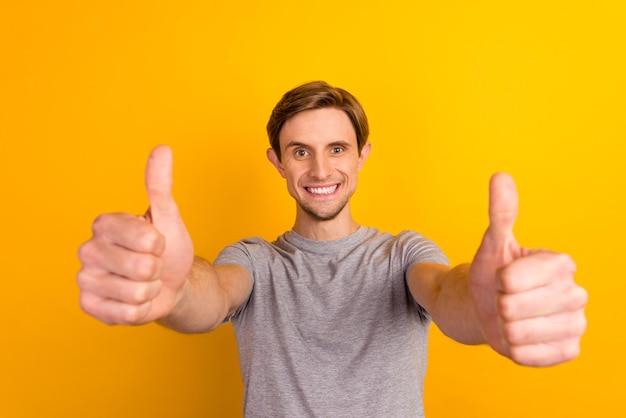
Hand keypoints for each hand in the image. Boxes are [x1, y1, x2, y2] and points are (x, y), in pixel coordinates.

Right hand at [77, 146, 193, 324]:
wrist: (170, 283)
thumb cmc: (167, 249)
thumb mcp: (168, 217)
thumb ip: (160, 185)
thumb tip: (162, 149)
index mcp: (104, 224)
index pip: (146, 239)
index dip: (160, 245)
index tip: (156, 242)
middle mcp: (88, 250)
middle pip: (143, 269)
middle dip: (157, 270)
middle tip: (151, 265)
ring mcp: (86, 280)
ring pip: (137, 293)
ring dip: (150, 290)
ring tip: (145, 282)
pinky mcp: (89, 306)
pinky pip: (129, 314)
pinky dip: (142, 310)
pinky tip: (135, 299)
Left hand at [469, 173, 587, 365]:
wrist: (492, 311)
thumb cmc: (493, 275)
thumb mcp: (492, 244)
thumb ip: (500, 213)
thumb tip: (500, 176)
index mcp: (561, 263)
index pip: (511, 278)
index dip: (496, 281)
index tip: (500, 278)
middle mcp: (576, 292)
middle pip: (513, 307)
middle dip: (497, 305)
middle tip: (503, 301)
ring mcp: (577, 323)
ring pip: (520, 333)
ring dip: (504, 329)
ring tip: (510, 320)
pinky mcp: (570, 350)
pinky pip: (530, 356)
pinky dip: (515, 350)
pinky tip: (519, 338)